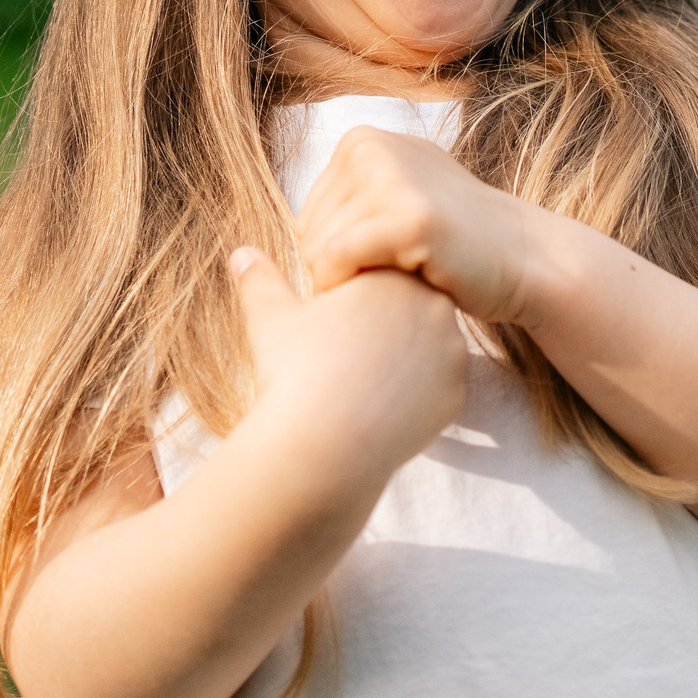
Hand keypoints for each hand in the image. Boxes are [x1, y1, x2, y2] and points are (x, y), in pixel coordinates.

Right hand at [234, 249, 467, 466]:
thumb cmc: (295, 372)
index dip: (355, 295)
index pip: (382, 272)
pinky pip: (438, 386)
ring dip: (405, 356)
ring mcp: (451, 353)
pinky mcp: (455, 395)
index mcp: (392, 275)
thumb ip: (260, 279)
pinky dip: (415, 393)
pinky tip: (381, 405)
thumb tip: (242, 253)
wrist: (323, 444)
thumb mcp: (270, 318)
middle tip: (348, 351)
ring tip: (363, 379)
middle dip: (385, 323)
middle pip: (411, 305)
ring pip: (429, 345)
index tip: (332, 319)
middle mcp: (433, 307)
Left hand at [292, 128, 551, 326]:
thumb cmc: (453, 247)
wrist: (526, 259)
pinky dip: (352, 287)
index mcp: (361, 140)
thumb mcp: (395, 202)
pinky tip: (396, 288)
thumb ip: (345, 206)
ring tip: (400, 280)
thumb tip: (260, 244)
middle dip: (338, 274)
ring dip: (350, 284)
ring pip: (317, 251)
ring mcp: (391, 177)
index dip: (331, 259)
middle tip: (391, 281)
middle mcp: (370, 146)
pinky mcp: (410, 216)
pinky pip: (336, 261)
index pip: (304, 218)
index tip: (379, 268)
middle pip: (305, 234)